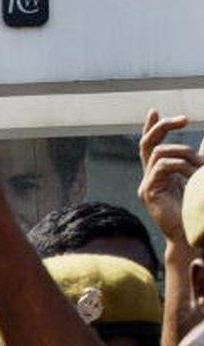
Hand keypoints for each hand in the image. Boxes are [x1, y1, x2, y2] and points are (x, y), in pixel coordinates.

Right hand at [138, 110, 202, 241]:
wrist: (192, 235)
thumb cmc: (197, 209)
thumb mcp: (199, 177)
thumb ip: (199, 159)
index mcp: (160, 173)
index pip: (151, 145)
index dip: (151, 127)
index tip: (154, 110)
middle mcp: (150, 177)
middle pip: (147, 143)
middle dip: (162, 126)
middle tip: (184, 119)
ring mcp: (147, 185)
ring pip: (158, 153)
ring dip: (183, 152)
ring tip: (200, 163)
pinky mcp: (148, 193)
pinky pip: (161, 167)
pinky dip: (179, 165)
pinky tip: (192, 174)